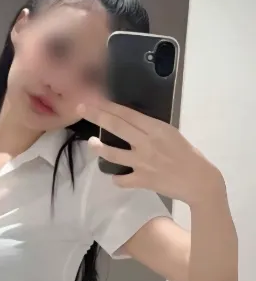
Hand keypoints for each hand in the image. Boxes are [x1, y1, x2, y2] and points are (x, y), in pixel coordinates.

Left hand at [79, 98, 224, 205]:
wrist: (199, 181)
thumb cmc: (189, 155)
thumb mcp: (172, 134)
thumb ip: (152, 130)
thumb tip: (133, 124)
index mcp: (156, 128)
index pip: (127, 114)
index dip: (108, 106)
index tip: (94, 98)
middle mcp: (146, 143)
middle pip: (116, 126)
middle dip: (96, 116)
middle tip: (81, 108)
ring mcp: (142, 162)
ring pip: (113, 153)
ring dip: (99, 148)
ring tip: (91, 143)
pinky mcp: (142, 180)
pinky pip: (122, 180)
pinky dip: (117, 179)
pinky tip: (115, 176)